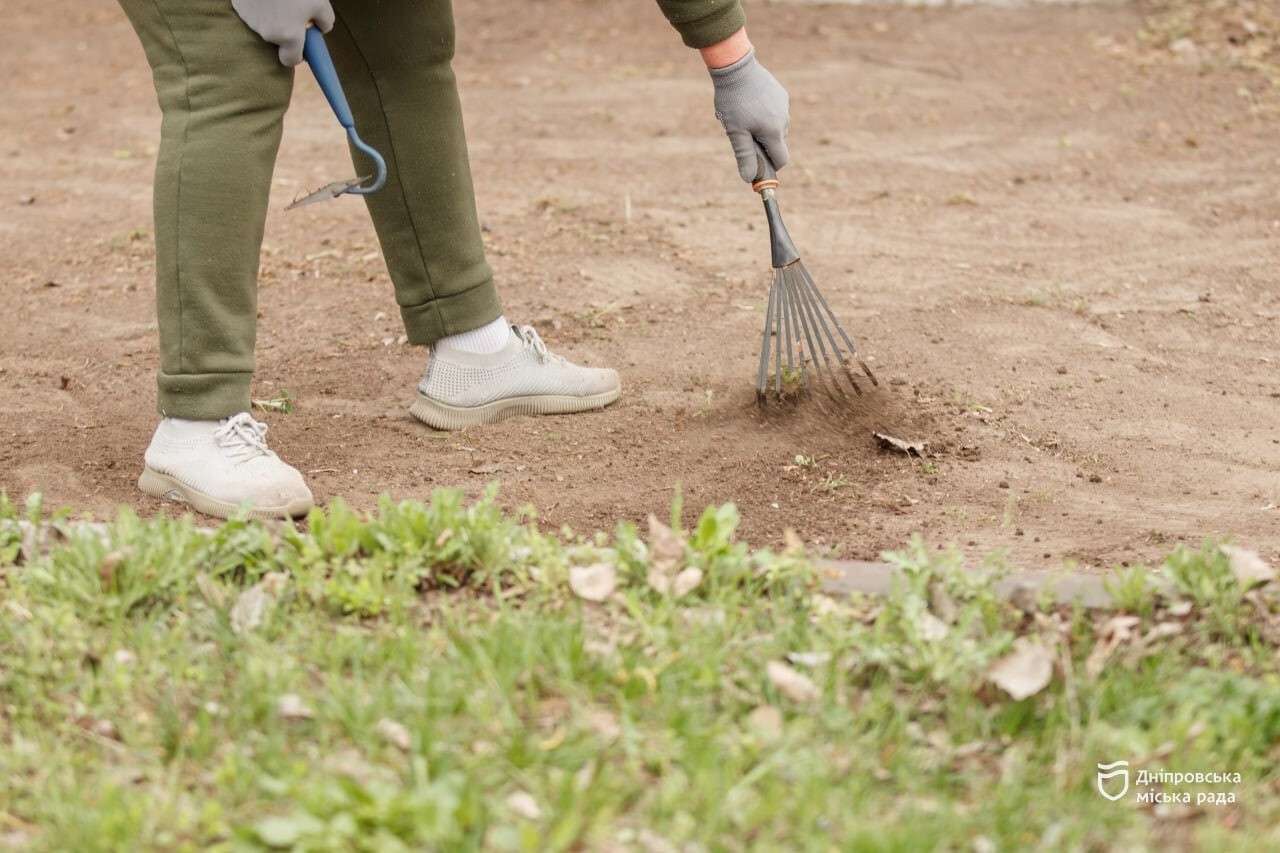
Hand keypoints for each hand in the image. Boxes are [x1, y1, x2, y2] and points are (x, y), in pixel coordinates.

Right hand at [231, 0, 335, 66]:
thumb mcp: (320, 2)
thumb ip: (325, 21)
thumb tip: (321, 29)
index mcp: (289, 36)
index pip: (290, 60)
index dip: (297, 54)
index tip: (301, 44)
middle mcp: (268, 33)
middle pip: (278, 41)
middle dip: (286, 31)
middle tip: (293, 13)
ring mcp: (251, 21)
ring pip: (265, 26)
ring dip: (272, 17)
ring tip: (279, 0)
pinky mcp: (239, 8)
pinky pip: (253, 13)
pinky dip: (259, 7)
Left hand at [709, 48, 790, 182]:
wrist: (736, 66)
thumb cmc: (733, 101)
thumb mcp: (735, 132)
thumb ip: (744, 156)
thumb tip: (749, 179)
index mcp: (774, 131)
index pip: (781, 159)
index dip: (770, 166)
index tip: (757, 165)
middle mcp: (784, 119)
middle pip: (778, 144)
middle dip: (763, 146)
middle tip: (742, 135)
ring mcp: (784, 106)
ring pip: (776, 128)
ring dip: (763, 130)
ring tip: (743, 117)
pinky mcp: (781, 94)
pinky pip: (776, 113)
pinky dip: (765, 116)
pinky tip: (749, 104)